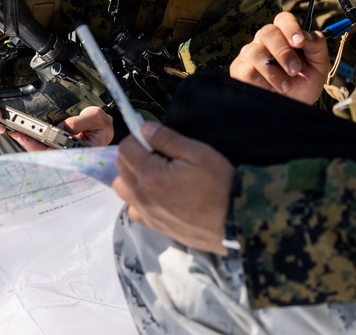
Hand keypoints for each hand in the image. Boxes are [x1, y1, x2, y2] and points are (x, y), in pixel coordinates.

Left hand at [11, 106, 113, 150]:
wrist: (104, 126)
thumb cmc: (103, 126)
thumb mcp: (96, 118)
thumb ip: (79, 122)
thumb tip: (61, 127)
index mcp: (82, 152)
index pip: (58, 153)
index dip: (42, 146)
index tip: (30, 137)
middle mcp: (71, 154)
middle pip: (48, 154)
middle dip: (31, 145)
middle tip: (18, 135)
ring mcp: (65, 151)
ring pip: (45, 150)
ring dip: (31, 142)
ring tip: (19, 133)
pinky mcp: (61, 146)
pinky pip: (46, 145)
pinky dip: (35, 139)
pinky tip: (27, 134)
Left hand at [113, 122, 233, 254]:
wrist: (234, 222)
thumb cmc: (220, 184)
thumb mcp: (199, 153)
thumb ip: (167, 139)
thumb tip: (145, 128)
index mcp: (151, 175)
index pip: (126, 149)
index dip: (138, 138)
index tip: (155, 139)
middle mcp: (142, 197)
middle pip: (121, 168)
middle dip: (134, 155)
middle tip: (160, 154)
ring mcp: (147, 214)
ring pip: (123, 189)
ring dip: (133, 176)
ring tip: (157, 173)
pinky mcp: (154, 226)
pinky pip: (133, 209)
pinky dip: (138, 199)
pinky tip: (157, 194)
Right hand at [229, 10, 328, 103]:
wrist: (294, 107)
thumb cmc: (304, 83)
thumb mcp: (318, 66)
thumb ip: (317, 46)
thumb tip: (305, 35)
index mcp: (284, 34)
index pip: (283, 19)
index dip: (291, 28)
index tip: (300, 43)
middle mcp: (265, 40)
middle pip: (267, 32)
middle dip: (283, 52)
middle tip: (294, 70)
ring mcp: (250, 53)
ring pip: (256, 52)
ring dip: (273, 72)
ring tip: (285, 87)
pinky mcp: (239, 69)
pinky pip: (247, 71)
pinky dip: (261, 83)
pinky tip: (270, 90)